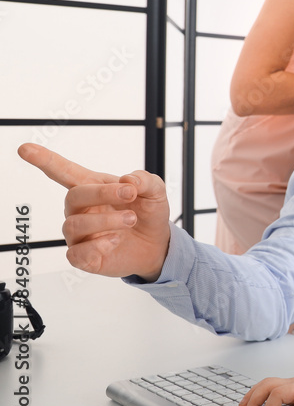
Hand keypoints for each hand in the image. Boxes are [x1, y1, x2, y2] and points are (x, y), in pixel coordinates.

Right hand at [17, 143, 170, 280]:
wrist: (157, 245)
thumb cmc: (148, 213)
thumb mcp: (155, 192)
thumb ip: (146, 180)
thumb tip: (129, 180)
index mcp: (94, 188)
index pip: (64, 172)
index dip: (45, 160)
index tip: (25, 148)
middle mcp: (81, 210)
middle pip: (74, 196)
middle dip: (102, 193)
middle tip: (130, 194)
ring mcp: (80, 234)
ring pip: (74, 225)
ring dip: (106, 220)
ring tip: (131, 219)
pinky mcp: (83, 257)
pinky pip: (77, 253)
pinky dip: (99, 245)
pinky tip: (115, 240)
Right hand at [240, 376, 293, 405]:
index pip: (278, 394)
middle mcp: (293, 383)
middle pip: (267, 386)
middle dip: (253, 401)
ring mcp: (290, 384)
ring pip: (266, 384)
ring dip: (252, 395)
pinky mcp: (290, 388)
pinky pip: (269, 387)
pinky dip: (258, 393)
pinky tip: (253, 402)